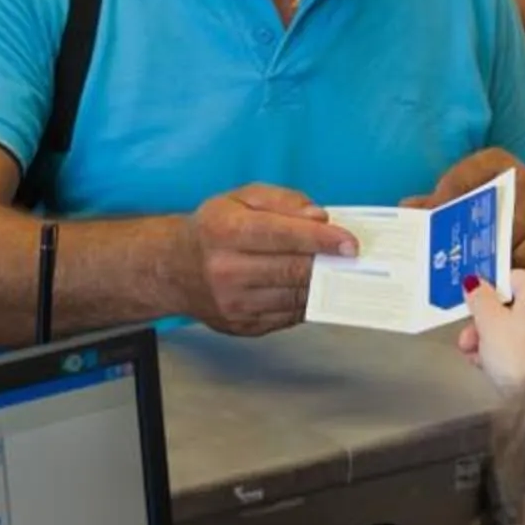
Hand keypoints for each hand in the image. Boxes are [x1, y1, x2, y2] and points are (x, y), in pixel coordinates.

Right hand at [173, 184, 356, 337]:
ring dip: (319, 283)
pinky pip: (288, 316)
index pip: (282, 235)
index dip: (321, 239)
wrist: (174, 269)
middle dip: (327, 263)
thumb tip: (319, 218)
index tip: (350, 243)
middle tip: (350, 257)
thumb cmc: (214, 229)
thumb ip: (283, 200)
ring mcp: (233, 303)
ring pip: (295, 296)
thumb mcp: (241, 198)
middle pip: (293, 269)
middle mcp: (226, 270)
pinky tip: (306, 286)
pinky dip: (303, 300)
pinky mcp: (242, 326)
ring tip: (331, 269)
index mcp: (225, 231)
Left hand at [416, 147, 524, 272]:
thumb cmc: (501, 202)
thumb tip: (406, 209)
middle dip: (461, 242)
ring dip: (484, 263)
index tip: (429, 226)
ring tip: (467, 278)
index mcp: (494, 161)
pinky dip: (509, 273)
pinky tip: (498, 280)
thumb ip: (437, 200)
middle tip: (443, 264)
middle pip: (481, 217)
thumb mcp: (470, 191)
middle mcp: (521, 178)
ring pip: (502, 244)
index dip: (440, 204)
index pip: (459, 179)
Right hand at [459, 267, 524, 393]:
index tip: (468, 304)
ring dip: (489, 341)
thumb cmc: (518, 354)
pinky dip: (505, 355)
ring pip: (514, 329)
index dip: (485, 289)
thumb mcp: (488, 323)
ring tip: (474, 358)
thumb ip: (478, 299)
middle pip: (510, 306)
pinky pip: (523, 348)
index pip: (510, 277)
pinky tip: (489, 368)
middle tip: (466, 340)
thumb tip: (474, 282)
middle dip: (482, 322)